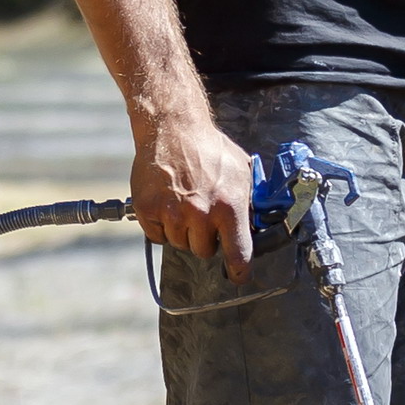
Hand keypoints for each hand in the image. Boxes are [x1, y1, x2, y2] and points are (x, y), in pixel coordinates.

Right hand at [129, 97, 254, 267]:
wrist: (172, 128)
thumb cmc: (208, 147)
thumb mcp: (241, 171)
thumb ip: (249, 200)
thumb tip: (256, 223)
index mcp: (229, 206)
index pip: (237, 253)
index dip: (239, 270)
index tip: (238, 276)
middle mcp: (200, 214)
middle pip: (203, 251)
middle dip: (205, 238)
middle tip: (202, 216)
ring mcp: (172, 213)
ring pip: (179, 244)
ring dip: (182, 231)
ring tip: (183, 204)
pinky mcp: (148, 210)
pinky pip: (157, 235)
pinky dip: (161, 226)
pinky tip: (166, 203)